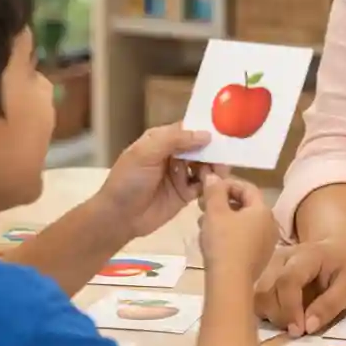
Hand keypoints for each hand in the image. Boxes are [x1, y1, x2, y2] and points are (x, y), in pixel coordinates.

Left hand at [97, 124, 216, 237]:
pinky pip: (203, 185)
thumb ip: (174, 140)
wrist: (120, 217)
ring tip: (220, 172)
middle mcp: (172, 155)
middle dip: (212, 150)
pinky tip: (214, 184)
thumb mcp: (146, 153)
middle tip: (225, 156)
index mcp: (160, 140)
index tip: (224, 130)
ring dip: (213, 167)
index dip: (204, 128)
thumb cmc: (129, 180)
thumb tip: (205, 135)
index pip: (187, 129)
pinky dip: (210, 183)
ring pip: (204, 166)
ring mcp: (180, 174)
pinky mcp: (185, 194)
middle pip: (199, 147)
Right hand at [196, 174, 276, 280]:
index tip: (208, 188)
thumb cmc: (223, 242)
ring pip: (242, 222)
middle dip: (222, 202)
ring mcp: (266, 243)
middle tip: (202, 205)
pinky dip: (229, 233)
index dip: (226, 184)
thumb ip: (214, 190)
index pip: (247, 187)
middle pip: (245, 205)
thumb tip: (213, 176)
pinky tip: (212, 240)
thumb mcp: (215, 212)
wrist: (229, 282)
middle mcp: (270, 225)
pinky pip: (244, 237)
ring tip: (203, 223)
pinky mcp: (258, 258)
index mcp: (263, 210)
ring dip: (223, 218)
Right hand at [253, 234, 345, 336]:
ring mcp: (269, 265)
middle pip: (265, 290)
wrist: (338, 247)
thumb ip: (330, 306)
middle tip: (297, 331)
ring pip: (256, 295)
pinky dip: (266, 312)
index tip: (299, 330)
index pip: (288, 280)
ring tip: (291, 324)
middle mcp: (281, 257)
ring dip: (270, 315)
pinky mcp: (264, 274)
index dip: (290, 308)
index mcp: (307, 255)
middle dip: (278, 316)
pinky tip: (283, 318)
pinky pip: (256, 297)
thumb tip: (308, 327)